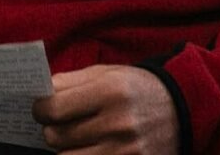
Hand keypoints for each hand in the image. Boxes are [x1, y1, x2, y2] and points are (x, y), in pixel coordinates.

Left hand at [33, 64, 178, 154]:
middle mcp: (117, 124)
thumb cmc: (135, 87)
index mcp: (109, 91)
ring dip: (64, 149)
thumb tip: (40, 93)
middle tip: (57, 123)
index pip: (55, 108)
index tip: (40, 108)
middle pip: (57, 137)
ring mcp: (124, 151)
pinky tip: (86, 148)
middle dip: (51, 129)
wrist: (180, 109)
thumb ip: (71, 81)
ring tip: (72, 137)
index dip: (40, 109)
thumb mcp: (107, 73)